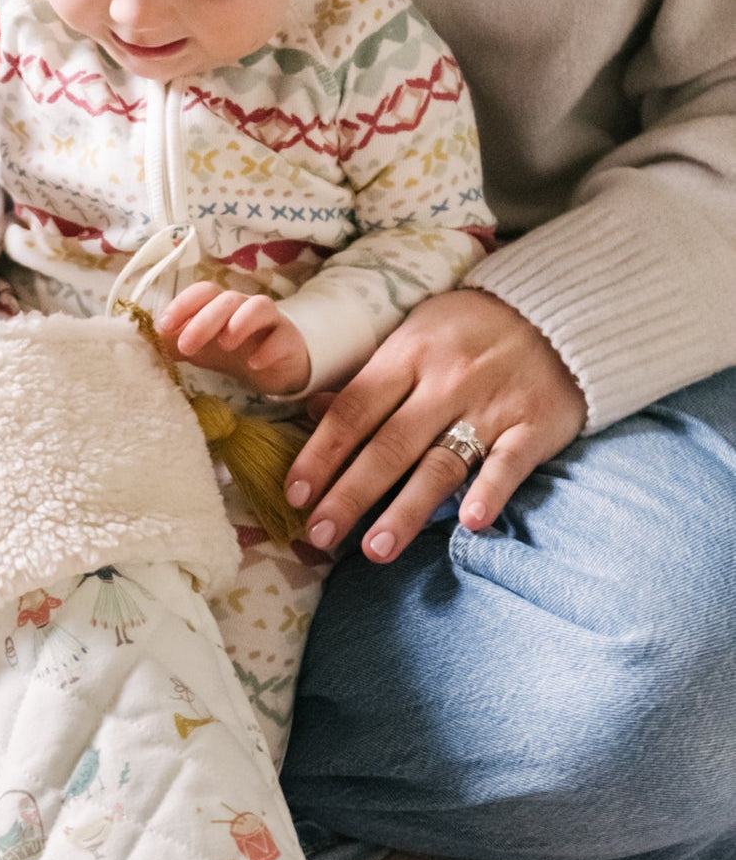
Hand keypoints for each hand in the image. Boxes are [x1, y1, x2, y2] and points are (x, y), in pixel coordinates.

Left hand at [157, 282, 309, 394]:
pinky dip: (268, 349)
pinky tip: (254, 363)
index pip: (201, 293)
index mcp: (219, 305)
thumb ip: (171, 343)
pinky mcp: (288, 340)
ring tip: (225, 345)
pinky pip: (281, 337)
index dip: (182, 305)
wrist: (271, 365)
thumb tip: (140, 341)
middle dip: (204, 320)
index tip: (162, 326)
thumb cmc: (229, 350)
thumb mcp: (197, 348)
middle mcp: (243, 306)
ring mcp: (268, 321)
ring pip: (259, 307)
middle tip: (186, 345)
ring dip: (239, 322)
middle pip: (226, 300)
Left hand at [282, 289, 587, 561]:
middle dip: (350, 495)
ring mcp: (491, 406)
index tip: (296, 494)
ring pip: (440, 465)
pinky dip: (490, 491)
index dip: (321, 454)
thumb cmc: (470, 330)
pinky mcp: (534, 425)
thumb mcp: (413, 336)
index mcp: (406, 356)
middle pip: (389, 446)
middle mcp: (445, 382)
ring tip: (374, 550)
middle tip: (319, 535)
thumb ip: (370, 379)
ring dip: (406, 511)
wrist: (562, 309)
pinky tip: (469, 522)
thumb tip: (313, 411)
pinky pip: (509, 463)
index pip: (353, 411)